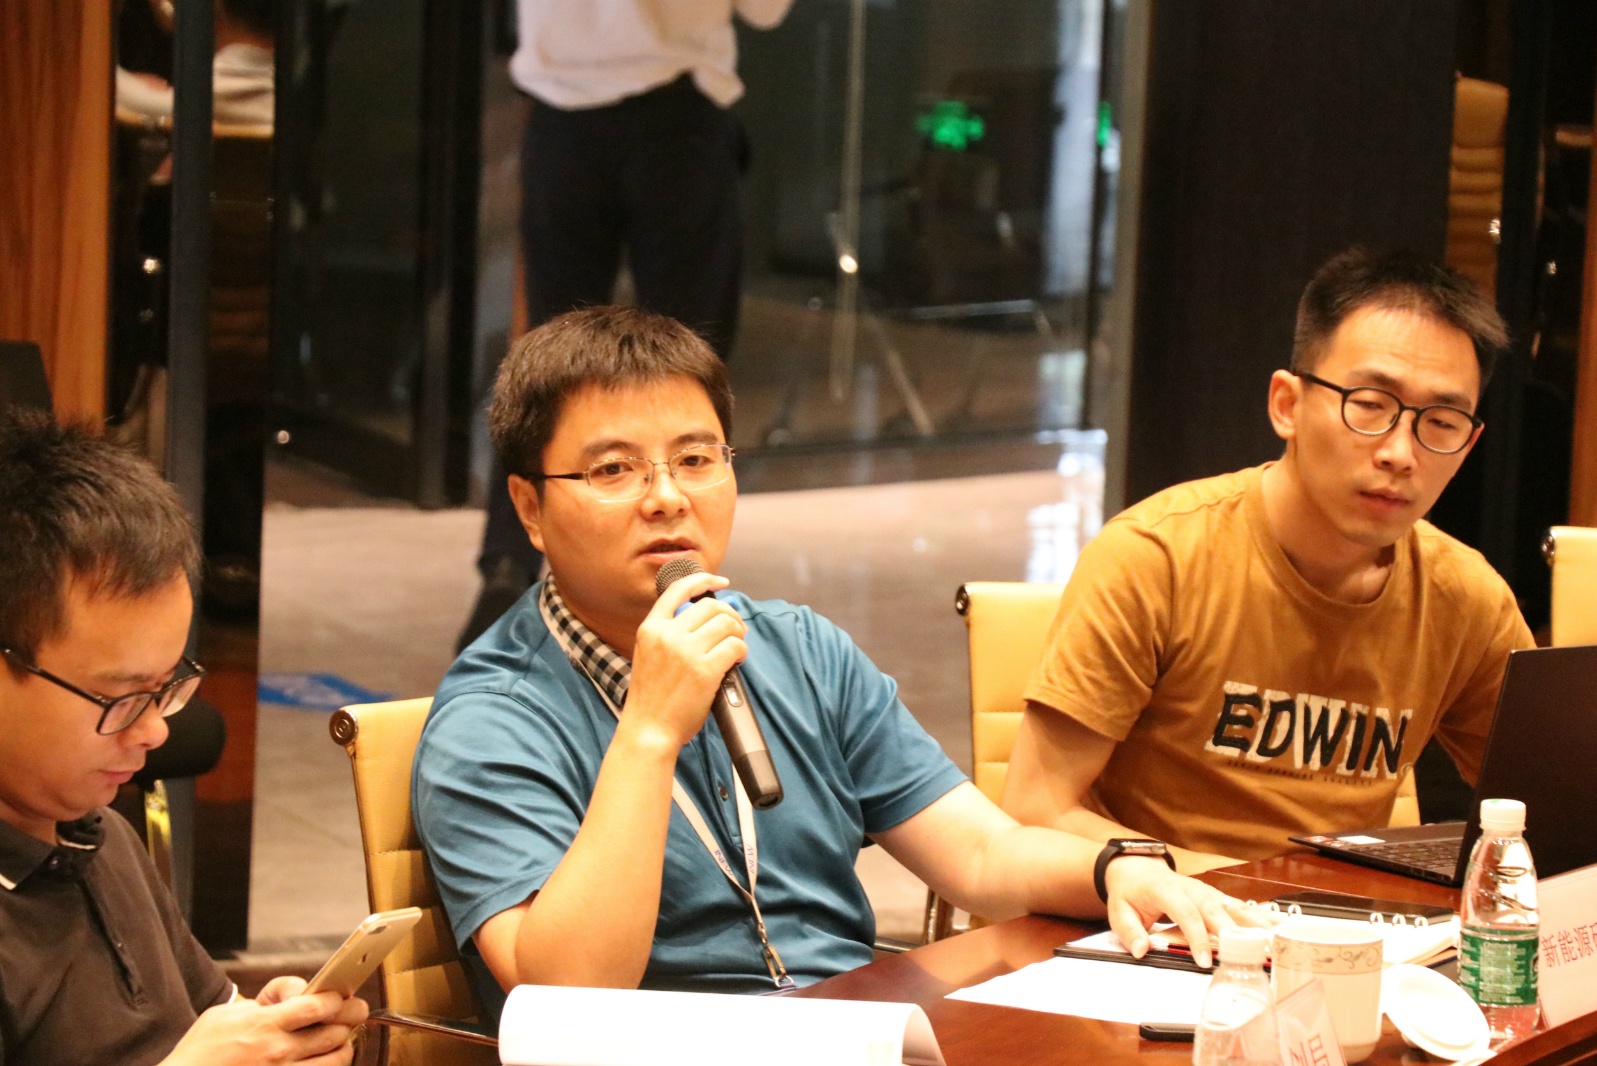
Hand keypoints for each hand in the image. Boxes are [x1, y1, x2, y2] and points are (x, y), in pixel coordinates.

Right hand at [162, 986, 369, 1065]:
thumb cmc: (201, 1050)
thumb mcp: (227, 1013)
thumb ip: (264, 1001)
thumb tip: (296, 994)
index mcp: (264, 1025)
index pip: (317, 1007)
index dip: (337, 999)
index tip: (343, 995)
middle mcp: (278, 1052)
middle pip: (334, 1033)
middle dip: (350, 1019)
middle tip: (355, 1012)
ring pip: (334, 1061)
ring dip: (344, 1047)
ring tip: (342, 1039)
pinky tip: (326, 1062)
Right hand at [624, 570, 746, 748]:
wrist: (648, 729)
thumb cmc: (651, 698)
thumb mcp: (648, 654)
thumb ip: (669, 634)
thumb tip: (707, 618)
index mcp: (650, 628)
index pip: (677, 590)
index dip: (703, 579)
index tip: (720, 581)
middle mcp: (668, 634)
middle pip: (712, 606)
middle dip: (730, 615)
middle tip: (736, 630)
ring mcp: (687, 651)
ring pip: (727, 624)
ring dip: (738, 633)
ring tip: (736, 647)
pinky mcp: (705, 670)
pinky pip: (735, 647)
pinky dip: (742, 652)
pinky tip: (737, 662)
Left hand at [1103, 857, 1268, 967]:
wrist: (1139, 870)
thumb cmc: (1132, 893)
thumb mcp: (1120, 911)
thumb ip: (1129, 931)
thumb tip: (1140, 951)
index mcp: (1167, 890)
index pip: (1185, 913)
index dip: (1196, 937)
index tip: (1204, 960)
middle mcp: (1192, 888)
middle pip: (1215, 909)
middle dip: (1233, 931)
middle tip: (1250, 953)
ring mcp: (1207, 891)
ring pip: (1233, 905)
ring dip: (1254, 923)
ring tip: (1274, 941)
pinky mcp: (1217, 897)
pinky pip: (1240, 907)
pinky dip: (1260, 917)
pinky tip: (1280, 927)